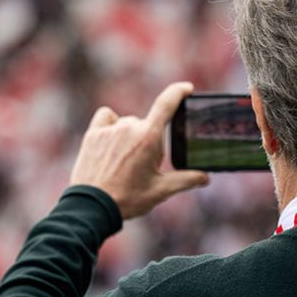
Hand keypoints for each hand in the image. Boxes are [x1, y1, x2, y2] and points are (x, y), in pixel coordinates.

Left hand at [70, 81, 209, 219]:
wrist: (92, 207)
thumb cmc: (128, 199)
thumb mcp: (160, 191)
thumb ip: (185, 180)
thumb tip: (205, 177)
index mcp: (149, 138)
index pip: (167, 104)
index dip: (178, 92)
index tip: (187, 88)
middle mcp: (129, 128)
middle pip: (148, 124)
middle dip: (150, 140)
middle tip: (143, 165)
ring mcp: (109, 129)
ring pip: (128, 123)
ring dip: (130, 135)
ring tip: (124, 161)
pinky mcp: (93, 134)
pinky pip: (107, 117)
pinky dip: (111, 124)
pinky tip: (110, 140)